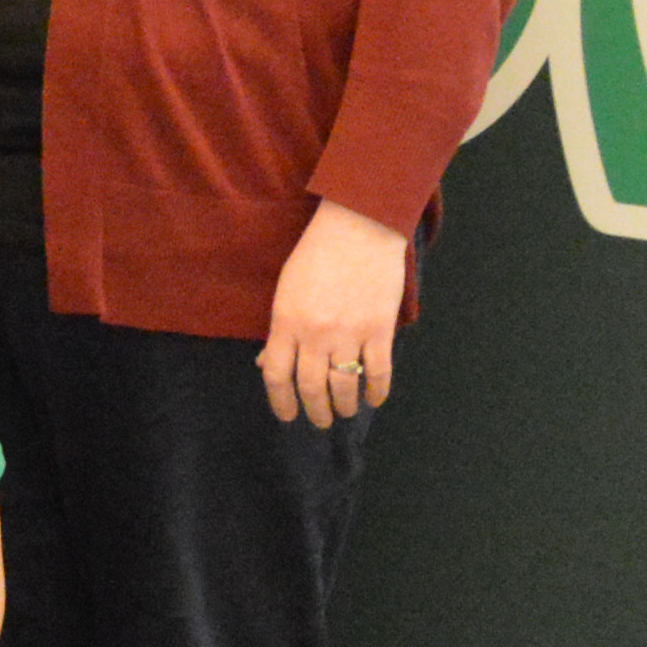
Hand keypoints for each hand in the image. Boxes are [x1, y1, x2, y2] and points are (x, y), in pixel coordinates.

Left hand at [259, 201, 412, 427]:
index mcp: (286, 322)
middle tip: (319, 421)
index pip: (277, 375)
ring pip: (344, 386)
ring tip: (344, 412)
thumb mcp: (286, 289)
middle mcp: (315, 334)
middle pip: (311, 387)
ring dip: (344, 406)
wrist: (360, 226)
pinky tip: (373, 399)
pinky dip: (376, 392)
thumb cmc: (317, 254)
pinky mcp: (379, 330)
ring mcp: (349, 334)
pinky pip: (378, 373)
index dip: (281, 402)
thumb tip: (266, 364)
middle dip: (314, 411)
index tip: (287, 415)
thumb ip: (279, 330)